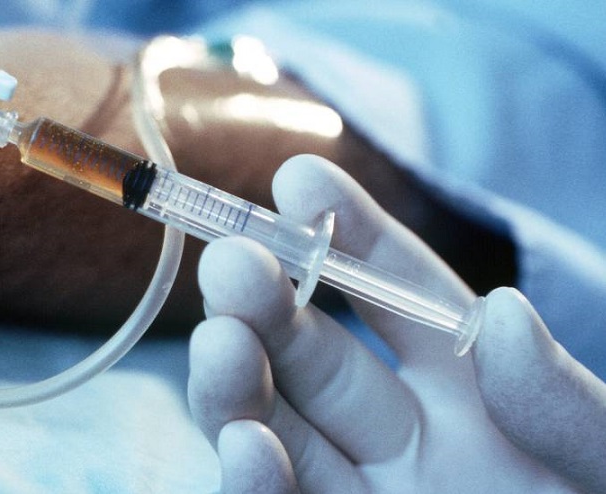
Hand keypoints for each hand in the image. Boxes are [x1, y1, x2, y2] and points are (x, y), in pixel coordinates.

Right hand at [188, 154, 605, 492]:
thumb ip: (567, 404)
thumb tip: (501, 315)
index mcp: (476, 395)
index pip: (401, 295)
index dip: (351, 233)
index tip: (301, 178)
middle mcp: (406, 440)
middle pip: (316, 353)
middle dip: (269, 299)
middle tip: (233, 261)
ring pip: (277, 427)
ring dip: (239, 383)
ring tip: (219, 342)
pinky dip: (251, 480)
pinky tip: (246, 444)